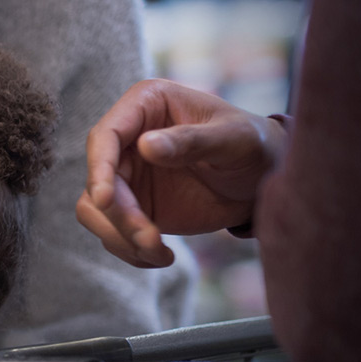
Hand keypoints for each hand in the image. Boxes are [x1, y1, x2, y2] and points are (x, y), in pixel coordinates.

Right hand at [78, 79, 287, 267]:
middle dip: (119, 215)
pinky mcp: (134, 206)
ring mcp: (128, 174)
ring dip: (120, 237)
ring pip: (97, 210)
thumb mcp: (233, 139)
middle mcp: (128, 139)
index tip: (106, 200)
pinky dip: (131, 251)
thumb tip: (144, 146)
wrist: (263, 179)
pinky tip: (161, 256)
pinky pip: (114, 231)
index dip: (99, 168)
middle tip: (150, 241)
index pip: (105, 136)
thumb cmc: (252, 145)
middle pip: (98, 180)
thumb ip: (191, 141)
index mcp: (146, 105)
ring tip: (159, 253)